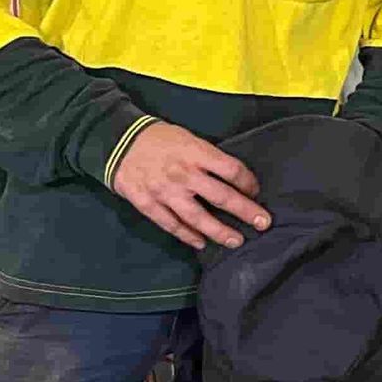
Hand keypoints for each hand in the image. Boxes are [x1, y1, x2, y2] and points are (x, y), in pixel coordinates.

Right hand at [111, 122, 269, 251]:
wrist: (117, 141)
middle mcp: (184, 174)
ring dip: (219, 232)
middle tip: (264, 223)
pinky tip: (201, 243)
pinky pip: (171, 225)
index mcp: (196, 153)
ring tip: (236, 241)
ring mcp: (165, 192)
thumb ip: (208, 157)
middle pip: (222, 196)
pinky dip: (187, 236)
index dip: (248, 183)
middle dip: (246, 211)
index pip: (232, 170)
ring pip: (198, 217)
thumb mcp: (188, 138)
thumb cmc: (159, 138)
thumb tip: (232, 176)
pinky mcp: (148, 205)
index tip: (255, 192)